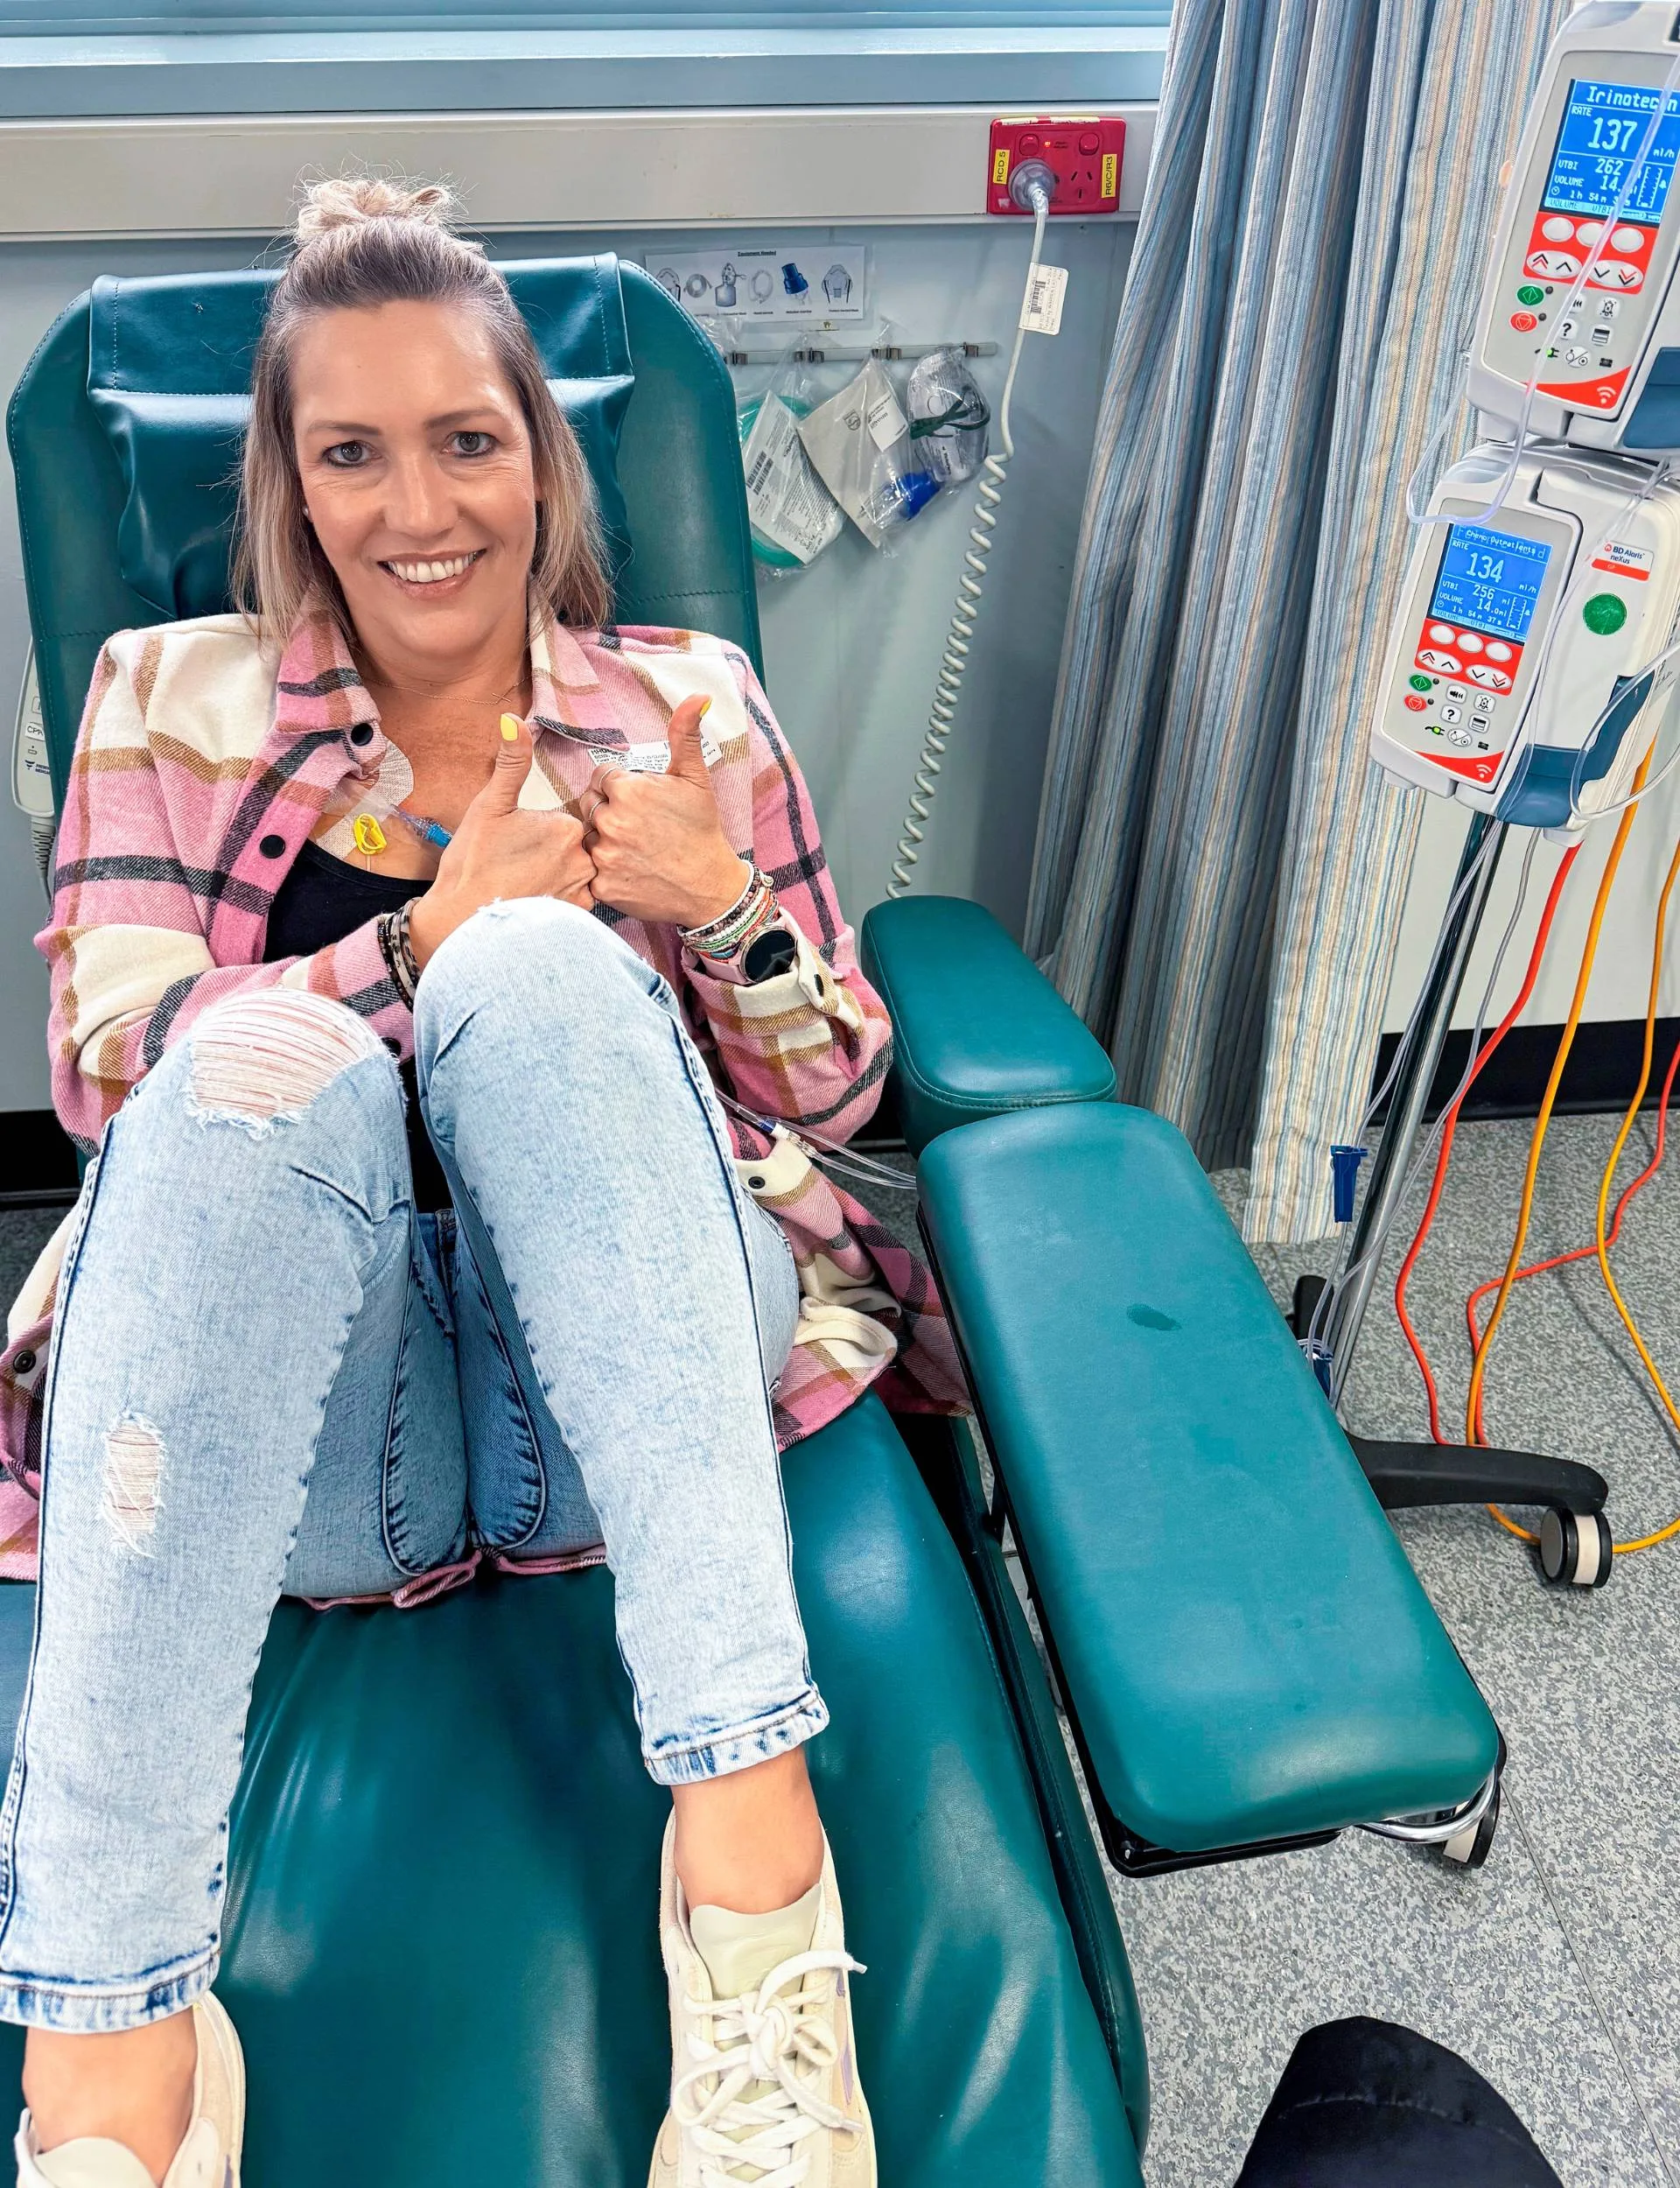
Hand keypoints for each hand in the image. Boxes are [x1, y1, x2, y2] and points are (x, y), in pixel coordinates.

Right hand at [409, 716, 595, 968]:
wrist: (464, 922)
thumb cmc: (472, 862)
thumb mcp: (489, 805)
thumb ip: (510, 763)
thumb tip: (512, 719)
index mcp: (566, 827)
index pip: (569, 818)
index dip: (542, 829)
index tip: (517, 844)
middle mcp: (584, 858)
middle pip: (577, 844)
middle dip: (554, 851)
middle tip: (519, 864)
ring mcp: (583, 890)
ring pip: (580, 870)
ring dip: (561, 873)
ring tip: (526, 882)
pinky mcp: (578, 917)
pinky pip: (579, 898)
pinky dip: (562, 896)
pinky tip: (535, 899)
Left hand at [583, 695, 749, 928]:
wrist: (710, 886)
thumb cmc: (702, 829)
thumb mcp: (695, 778)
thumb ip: (685, 735)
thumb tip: (697, 696)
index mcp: (627, 790)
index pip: (601, 778)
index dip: (620, 788)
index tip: (641, 803)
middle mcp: (611, 821)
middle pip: (589, 805)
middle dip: (608, 811)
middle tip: (638, 826)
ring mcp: (605, 855)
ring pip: (587, 837)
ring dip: (603, 840)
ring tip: (634, 847)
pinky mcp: (602, 885)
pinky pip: (589, 870)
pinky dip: (604, 870)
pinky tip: (628, 868)